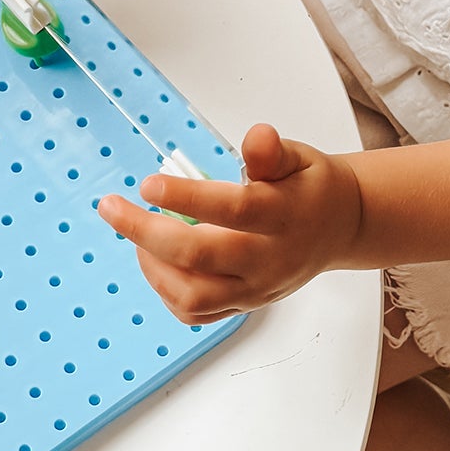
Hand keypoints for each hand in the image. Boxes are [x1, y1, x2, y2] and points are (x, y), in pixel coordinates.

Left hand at [97, 124, 363, 322]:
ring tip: (137, 237)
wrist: (339, 229)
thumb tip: (257, 136)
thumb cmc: (310, 187)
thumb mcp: (300, 158)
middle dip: (146, 233)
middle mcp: (270, 260)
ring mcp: (256, 289)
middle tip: (110, 208)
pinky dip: (167, 292)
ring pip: (194, 296)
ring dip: (153, 268)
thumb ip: (272, 152)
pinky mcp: (245, 306)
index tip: (148, 184)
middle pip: (200, 256)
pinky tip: (156, 262)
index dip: (187, 197)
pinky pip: (197, 314)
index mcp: (284, 216)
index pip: (233, 209)